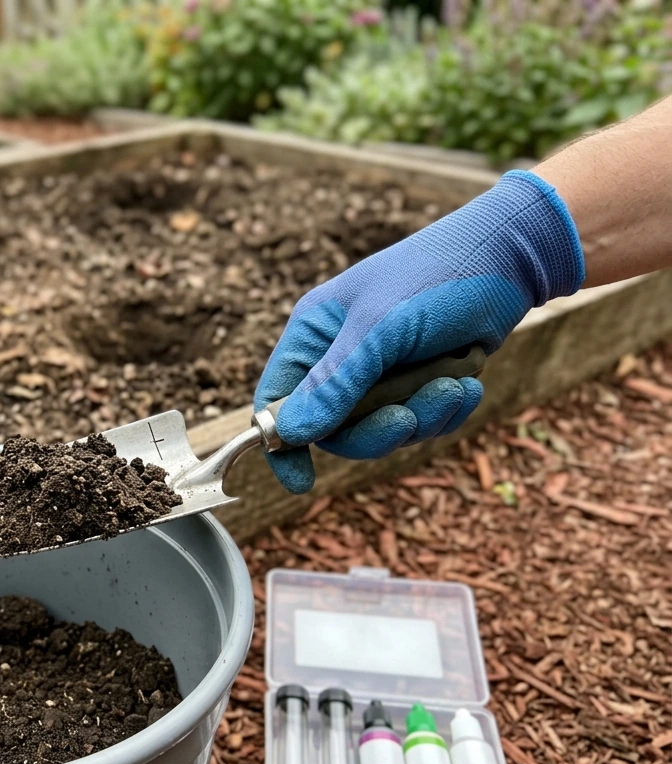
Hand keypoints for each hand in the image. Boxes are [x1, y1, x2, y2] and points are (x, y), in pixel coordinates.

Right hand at [255, 169, 584, 494]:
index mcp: (314, 335)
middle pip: (333, 429)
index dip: (282, 442)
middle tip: (408, 418)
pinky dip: (444, 410)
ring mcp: (379, 372)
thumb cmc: (437, 275)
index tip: (301, 481)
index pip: (276, 401)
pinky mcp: (417, 381)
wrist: (512, 257)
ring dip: (421, 416)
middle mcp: (339, 357)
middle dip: (375, 430)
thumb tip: (290, 433)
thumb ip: (336, 383)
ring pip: (380, 431)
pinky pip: (419, 423)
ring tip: (455, 385)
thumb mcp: (382, 328)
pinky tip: (467, 382)